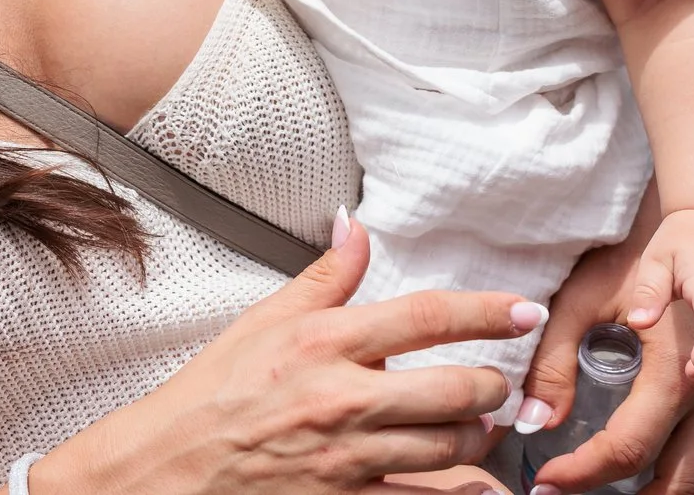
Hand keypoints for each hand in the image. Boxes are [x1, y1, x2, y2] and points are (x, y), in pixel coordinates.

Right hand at [39, 213, 532, 494]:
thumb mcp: (263, 322)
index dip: (487, 312)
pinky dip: (459, 493)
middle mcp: (343, 399)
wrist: (169, 470)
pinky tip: (472, 483)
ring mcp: (348, 459)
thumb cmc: (212, 396)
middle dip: (491, 386)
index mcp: (324, 343)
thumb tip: (355, 226)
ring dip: (477, 439)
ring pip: (451, 450)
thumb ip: (324, 277)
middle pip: (457, 389)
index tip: (525, 310)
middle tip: (493, 383)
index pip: (426, 317)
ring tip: (476, 429)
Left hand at [503, 197, 693, 493]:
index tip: (546, 481)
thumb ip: (557, 356)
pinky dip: (689, 466)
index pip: (629, 447)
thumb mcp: (587, 295)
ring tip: (614, 493)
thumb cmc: (643, 251)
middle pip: (678, 476)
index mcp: (674, 370)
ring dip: (664, 491)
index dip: (584, 473)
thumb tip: (537, 416)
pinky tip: (656, 469)